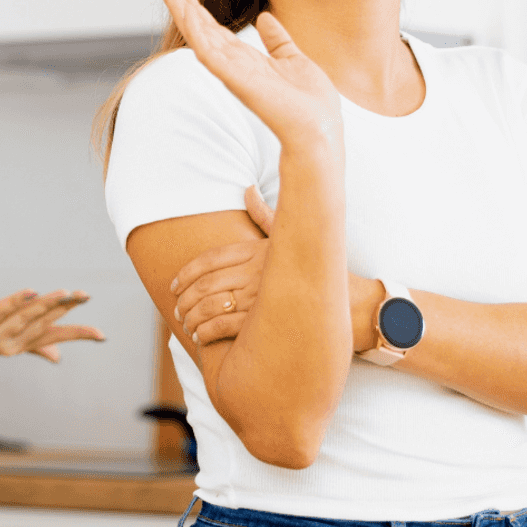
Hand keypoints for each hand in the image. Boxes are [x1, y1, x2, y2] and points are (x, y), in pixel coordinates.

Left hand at [0, 289, 105, 363]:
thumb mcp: (0, 340)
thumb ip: (31, 345)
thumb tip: (58, 356)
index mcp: (17, 345)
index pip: (53, 337)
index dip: (76, 334)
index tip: (101, 335)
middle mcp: (7, 345)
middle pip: (41, 324)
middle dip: (64, 310)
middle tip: (85, 295)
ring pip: (24, 318)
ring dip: (46, 304)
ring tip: (66, 292)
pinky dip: (15, 301)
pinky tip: (30, 290)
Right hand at [153, 0, 342, 149]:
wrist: (318, 129)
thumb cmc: (309, 103)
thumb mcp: (293, 59)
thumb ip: (277, 40)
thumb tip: (265, 19)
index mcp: (245, 59)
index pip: (213, 27)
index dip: (196, 5)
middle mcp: (233, 65)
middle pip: (199, 27)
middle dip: (180, 1)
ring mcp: (231, 73)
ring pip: (198, 35)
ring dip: (181, 9)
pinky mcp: (236, 80)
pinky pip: (210, 53)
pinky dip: (196, 33)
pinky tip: (185, 13)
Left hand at [175, 186, 384, 350]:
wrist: (352, 304)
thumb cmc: (320, 270)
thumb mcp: (292, 237)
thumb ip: (265, 214)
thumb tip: (247, 188)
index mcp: (258, 250)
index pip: (209, 259)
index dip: (186, 273)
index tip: (174, 285)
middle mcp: (256, 271)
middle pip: (205, 284)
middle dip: (184, 298)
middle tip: (177, 309)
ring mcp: (259, 297)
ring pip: (209, 306)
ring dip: (191, 318)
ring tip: (185, 325)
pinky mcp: (264, 323)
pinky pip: (223, 327)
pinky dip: (205, 333)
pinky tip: (198, 337)